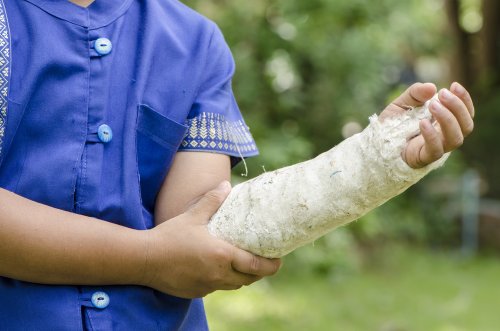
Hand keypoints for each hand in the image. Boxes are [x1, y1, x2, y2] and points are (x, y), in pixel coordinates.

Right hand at [140, 181, 280, 297]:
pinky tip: (217, 269)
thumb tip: (226, 184)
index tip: (279, 261)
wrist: (145, 259)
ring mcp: (208, 286)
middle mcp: (219, 275)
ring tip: (243, 264)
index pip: (256, 266)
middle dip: (259, 272)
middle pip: (249, 279)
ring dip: (242, 277)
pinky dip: (223, 280)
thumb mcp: (193, 216)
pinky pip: (217, 288)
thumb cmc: (170, 236)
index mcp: (222, 256)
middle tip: (264, 261)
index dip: (271, 266)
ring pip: (234, 285)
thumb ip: (212, 200)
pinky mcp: (197, 292)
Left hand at [380, 82, 474, 168]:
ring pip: (456, 138)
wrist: (376, 142)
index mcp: (444, 122)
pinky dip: (432, 135)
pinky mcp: (423, 158)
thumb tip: (432, 87)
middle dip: (457, 107)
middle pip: (466, 126)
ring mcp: (436, 148)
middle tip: (442, 94)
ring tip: (433, 105)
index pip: (465, 113)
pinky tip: (422, 122)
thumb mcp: (402, 103)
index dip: (464, 99)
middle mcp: (444, 136)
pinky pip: (436, 150)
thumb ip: (415, 93)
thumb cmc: (392, 124)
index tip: (454, 85)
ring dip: (448, 119)